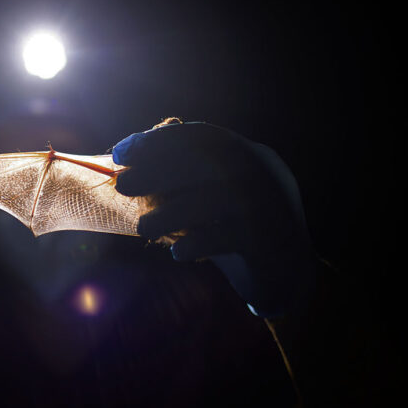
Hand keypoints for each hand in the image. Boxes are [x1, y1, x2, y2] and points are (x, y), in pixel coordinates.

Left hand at [113, 121, 315, 316]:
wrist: (287, 270)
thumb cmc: (235, 226)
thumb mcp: (214, 193)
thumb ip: (182, 173)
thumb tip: (129, 155)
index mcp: (246, 154)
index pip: (199, 136)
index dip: (156, 142)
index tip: (120, 153)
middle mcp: (260, 172)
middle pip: (204, 163)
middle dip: (156, 171)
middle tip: (123, 186)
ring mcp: (267, 204)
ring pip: (210, 202)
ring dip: (169, 214)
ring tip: (144, 228)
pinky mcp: (267, 240)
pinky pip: (224, 238)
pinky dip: (195, 243)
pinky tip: (177, 252)